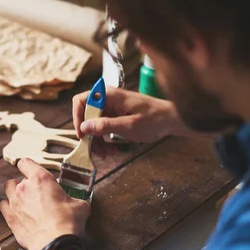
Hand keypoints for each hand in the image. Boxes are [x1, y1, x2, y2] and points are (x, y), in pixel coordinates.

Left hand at [0, 158, 90, 249]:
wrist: (54, 242)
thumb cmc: (66, 222)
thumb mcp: (80, 206)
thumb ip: (75, 200)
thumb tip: (79, 205)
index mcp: (41, 179)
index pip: (26, 163)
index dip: (28, 166)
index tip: (30, 170)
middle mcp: (24, 188)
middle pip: (18, 179)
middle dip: (26, 185)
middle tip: (35, 193)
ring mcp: (14, 202)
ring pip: (8, 190)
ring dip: (14, 193)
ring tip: (23, 201)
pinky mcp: (9, 217)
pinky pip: (3, 206)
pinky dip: (8, 207)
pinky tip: (17, 212)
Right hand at [72, 87, 188, 156]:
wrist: (171, 120)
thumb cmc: (154, 119)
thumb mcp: (129, 125)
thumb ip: (106, 125)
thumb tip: (84, 127)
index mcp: (109, 96)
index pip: (81, 101)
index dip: (77, 117)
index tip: (82, 135)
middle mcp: (107, 100)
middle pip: (85, 116)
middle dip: (89, 135)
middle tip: (95, 150)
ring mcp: (110, 109)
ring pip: (92, 125)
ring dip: (96, 141)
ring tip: (107, 154)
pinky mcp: (114, 117)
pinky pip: (101, 128)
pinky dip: (103, 140)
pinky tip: (111, 150)